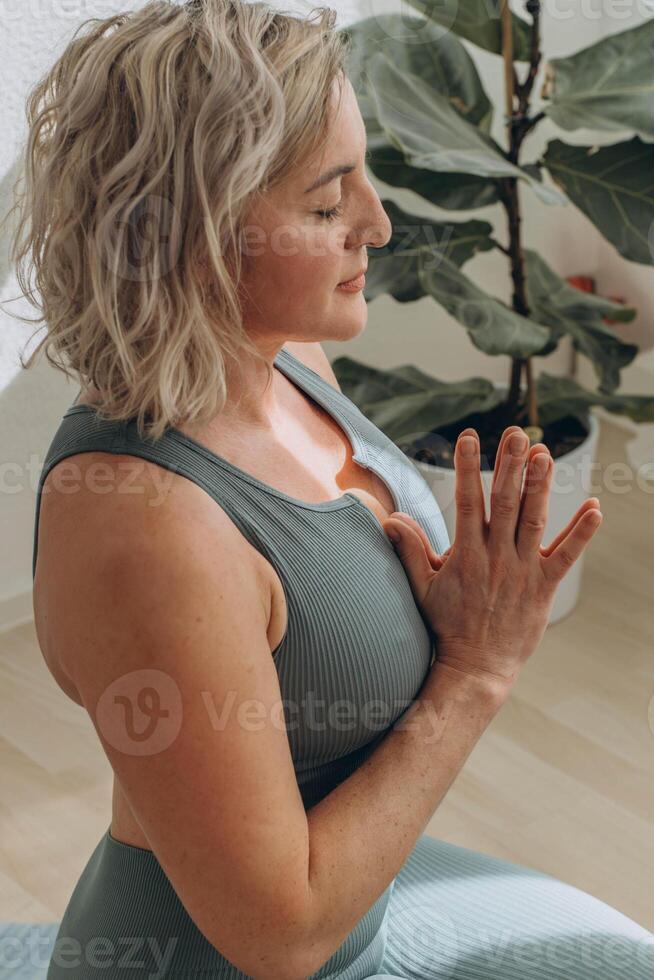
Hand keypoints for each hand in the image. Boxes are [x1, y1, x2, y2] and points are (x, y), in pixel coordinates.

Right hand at [383, 425, 602, 688]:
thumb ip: (409, 550)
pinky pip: (566, 555)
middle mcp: (496, 557)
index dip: (467, 467)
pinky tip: (595, 507)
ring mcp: (523, 571)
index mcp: (466, 554)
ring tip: (545, 453)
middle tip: (516, 434)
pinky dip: (582, 532)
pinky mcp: (544, 587)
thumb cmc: (446, 626)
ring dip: (540, 486)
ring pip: (534, 520)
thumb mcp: (422, 587)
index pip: (466, 500)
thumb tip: (391, 518)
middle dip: (510, 465)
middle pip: (505, 502)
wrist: (477, 667)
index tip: (468, 437)